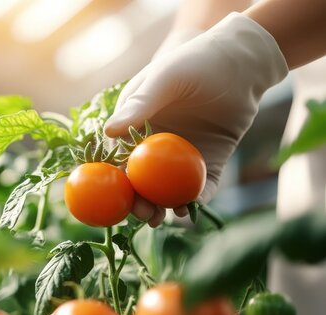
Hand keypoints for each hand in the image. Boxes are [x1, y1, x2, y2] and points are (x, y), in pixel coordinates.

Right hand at [105, 12, 287, 226]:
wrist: (242, 62)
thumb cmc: (195, 62)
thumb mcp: (164, 80)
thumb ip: (138, 106)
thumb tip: (107, 133)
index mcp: (136, 126)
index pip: (119, 158)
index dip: (115, 179)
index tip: (116, 196)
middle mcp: (155, 145)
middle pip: (142, 181)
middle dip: (139, 201)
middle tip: (144, 214)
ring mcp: (182, 156)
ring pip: (168, 188)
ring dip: (164, 206)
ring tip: (165, 217)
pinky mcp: (210, 162)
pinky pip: (201, 186)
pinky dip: (196, 199)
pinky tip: (192, 207)